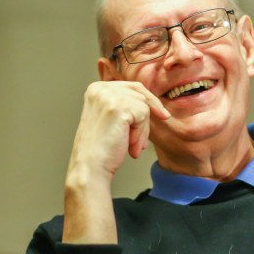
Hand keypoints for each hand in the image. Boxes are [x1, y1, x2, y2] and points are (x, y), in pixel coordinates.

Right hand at [62, 81, 169, 243]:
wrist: (91, 167)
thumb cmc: (101, 149)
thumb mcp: (111, 119)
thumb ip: (125, 106)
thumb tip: (152, 103)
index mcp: (96, 88)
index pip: (133, 87)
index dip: (150, 101)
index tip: (163, 115)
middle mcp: (100, 88)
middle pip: (140, 94)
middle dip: (146, 119)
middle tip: (142, 143)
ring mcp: (108, 96)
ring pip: (144, 106)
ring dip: (142, 130)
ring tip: (131, 146)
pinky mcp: (118, 107)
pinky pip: (144, 115)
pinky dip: (141, 133)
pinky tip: (129, 145)